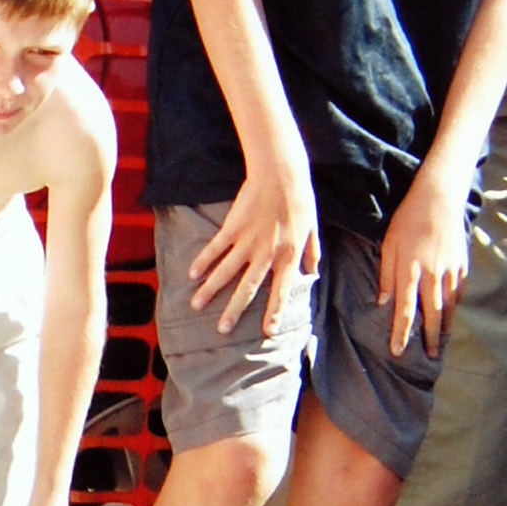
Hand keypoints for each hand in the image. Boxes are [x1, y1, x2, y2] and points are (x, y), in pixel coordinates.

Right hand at [188, 151, 319, 336]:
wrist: (281, 172)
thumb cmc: (300, 198)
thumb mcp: (313, 227)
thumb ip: (313, 252)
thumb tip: (314, 272)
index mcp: (289, 256)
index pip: (281, 291)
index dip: (273, 313)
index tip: (267, 333)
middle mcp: (267, 254)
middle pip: (247, 288)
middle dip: (233, 311)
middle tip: (221, 330)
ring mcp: (247, 241)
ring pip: (226, 272)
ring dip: (210, 290)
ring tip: (195, 306)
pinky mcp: (233, 226)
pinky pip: (215, 248)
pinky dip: (203, 261)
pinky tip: (192, 275)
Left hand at [378, 167, 468, 356]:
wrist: (439, 199)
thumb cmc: (407, 220)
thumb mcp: (389, 245)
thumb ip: (386, 275)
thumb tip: (383, 303)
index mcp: (410, 272)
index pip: (405, 311)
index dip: (401, 333)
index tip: (397, 351)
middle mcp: (432, 276)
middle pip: (431, 315)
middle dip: (429, 338)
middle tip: (428, 356)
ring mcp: (450, 271)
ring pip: (448, 306)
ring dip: (444, 326)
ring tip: (440, 342)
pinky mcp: (461, 265)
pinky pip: (458, 292)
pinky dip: (455, 306)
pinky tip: (451, 314)